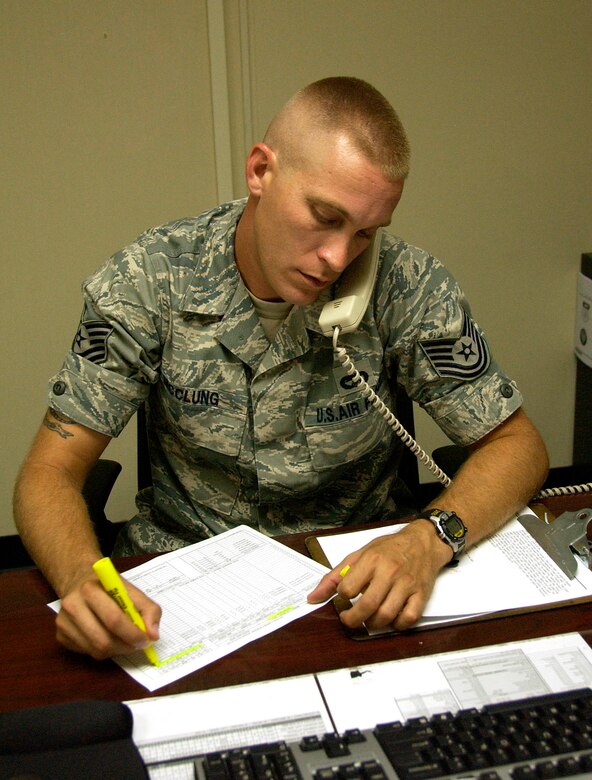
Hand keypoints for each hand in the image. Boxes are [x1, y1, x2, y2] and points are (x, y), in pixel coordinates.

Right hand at [56, 572, 161, 659]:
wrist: (80, 580)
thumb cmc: (108, 587)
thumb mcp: (131, 590)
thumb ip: (149, 609)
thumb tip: (153, 635)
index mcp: (90, 590)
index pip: (113, 619)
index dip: (132, 634)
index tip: (146, 639)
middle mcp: (72, 606)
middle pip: (103, 640)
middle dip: (125, 646)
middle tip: (137, 644)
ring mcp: (63, 622)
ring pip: (95, 651)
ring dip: (116, 650)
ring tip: (124, 640)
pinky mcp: (60, 636)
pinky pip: (86, 653)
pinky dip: (102, 650)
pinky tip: (106, 636)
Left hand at [307, 521, 449, 630]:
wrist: (423, 542)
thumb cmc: (390, 548)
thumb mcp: (360, 553)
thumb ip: (335, 575)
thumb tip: (313, 597)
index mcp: (371, 560)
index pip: (348, 588)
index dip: (342, 597)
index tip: (343, 598)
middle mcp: (389, 572)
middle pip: (367, 605)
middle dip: (353, 619)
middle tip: (349, 619)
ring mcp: (407, 584)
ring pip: (387, 615)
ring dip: (373, 624)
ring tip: (368, 619)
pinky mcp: (421, 594)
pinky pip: (409, 618)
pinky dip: (397, 625)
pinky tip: (391, 619)